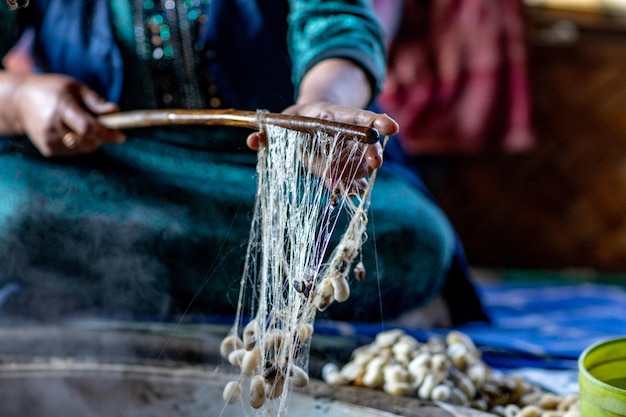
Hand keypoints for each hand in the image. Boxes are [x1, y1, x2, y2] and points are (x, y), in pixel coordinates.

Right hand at [12, 73, 124, 156]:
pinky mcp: (47, 149)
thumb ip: (96, 101)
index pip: (88, 127)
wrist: (19, 101)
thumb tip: (116, 111)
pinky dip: (80, 144)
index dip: (107, 133)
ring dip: (92, 140)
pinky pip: (74, 152)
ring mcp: (48, 140)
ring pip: (83, 148)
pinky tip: (71, 131)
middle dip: (102, 137)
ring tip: (83, 124)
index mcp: (61, 108)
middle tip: (105, 127)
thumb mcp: (75, 87)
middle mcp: (53, 126)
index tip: (121, 136)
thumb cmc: (52, 90)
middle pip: (88, 141)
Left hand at [246, 101, 398, 192]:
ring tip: (356, 187)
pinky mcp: (347, 167)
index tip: (391, 127)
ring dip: (360, 174)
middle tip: (376, 163)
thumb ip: (268, 132)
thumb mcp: (281, 121)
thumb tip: (252, 140)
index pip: (357, 116)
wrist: (307, 124)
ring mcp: (350, 151)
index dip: (374, 121)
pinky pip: (354, 177)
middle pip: (366, 141)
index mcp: (332, 115)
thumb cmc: (295, 121)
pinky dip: (353, 185)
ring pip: (362, 162)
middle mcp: (347, 133)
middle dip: (373, 151)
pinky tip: (352, 192)